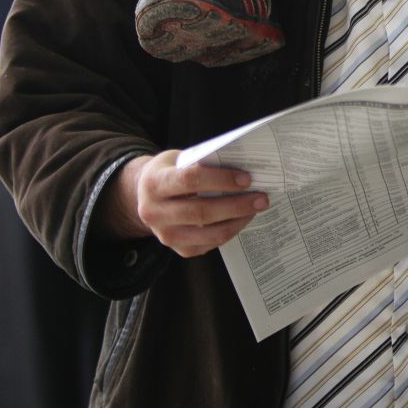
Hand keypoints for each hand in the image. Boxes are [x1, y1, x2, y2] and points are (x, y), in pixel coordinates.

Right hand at [102, 150, 268, 256]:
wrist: (146, 195)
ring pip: (209, 234)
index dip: (221, 179)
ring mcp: (165, 235)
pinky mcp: (178, 249)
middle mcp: (154, 213)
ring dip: (238, 221)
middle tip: (261, 197)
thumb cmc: (171, 171)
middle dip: (236, 205)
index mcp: (155, 184)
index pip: (191, 180)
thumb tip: (243, 169)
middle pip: (202, 212)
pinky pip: (210, 244)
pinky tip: (242, 219)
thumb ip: (204, 163)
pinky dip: (230, 231)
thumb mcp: (180, 159)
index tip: (246, 178)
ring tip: (256, 208)